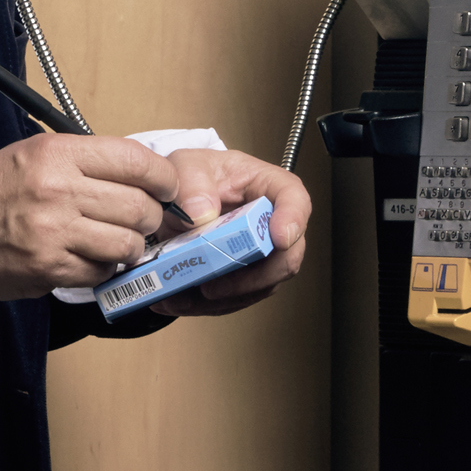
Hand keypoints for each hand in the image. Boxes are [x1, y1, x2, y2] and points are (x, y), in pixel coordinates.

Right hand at [0, 134, 176, 300]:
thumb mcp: (40, 154)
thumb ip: (91, 162)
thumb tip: (146, 176)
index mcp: (59, 154)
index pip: (135, 161)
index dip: (163, 177)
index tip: (168, 187)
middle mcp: (59, 190)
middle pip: (139, 206)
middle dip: (152, 217)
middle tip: (145, 219)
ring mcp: (54, 232)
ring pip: (127, 243)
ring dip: (130, 246)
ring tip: (117, 241)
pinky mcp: (50, 267)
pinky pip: (101, 271)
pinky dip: (104, 267)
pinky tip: (90, 257)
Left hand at [149, 148, 310, 317]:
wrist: (177, 199)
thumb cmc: (194, 175)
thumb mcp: (185, 165)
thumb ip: (191, 181)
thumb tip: (202, 213)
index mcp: (268, 186)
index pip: (295, 200)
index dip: (293, 220)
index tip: (280, 238)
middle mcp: (271, 225)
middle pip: (284, 258)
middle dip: (251, 278)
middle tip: (214, 285)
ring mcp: (259, 255)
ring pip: (257, 287)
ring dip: (220, 298)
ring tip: (180, 297)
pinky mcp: (242, 278)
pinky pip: (232, 300)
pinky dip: (203, 305)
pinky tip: (175, 300)